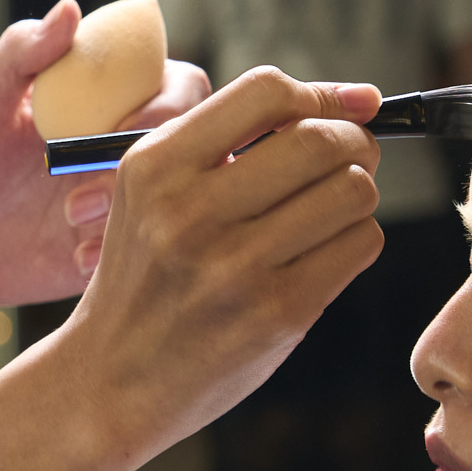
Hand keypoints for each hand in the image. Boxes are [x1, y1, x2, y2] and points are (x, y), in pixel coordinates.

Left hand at [0, 0, 209, 307]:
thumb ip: (20, 54)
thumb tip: (70, 8)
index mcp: (104, 96)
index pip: (178, 84)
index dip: (163, 107)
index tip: (113, 132)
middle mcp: (125, 143)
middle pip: (197, 144)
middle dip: (151, 165)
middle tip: (80, 185)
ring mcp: (123, 198)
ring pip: (182, 200)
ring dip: (140, 208)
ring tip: (69, 219)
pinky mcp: (113, 249)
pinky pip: (154, 251)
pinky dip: (121, 251)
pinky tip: (71, 254)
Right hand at [51, 67, 385, 453]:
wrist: (112, 380)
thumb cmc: (148, 275)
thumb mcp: (150, 194)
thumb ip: (228, 140)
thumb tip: (359, 100)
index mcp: (156, 167)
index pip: (266, 90)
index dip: (320, 94)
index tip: (342, 108)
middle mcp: (190, 211)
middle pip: (320, 139)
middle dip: (356, 142)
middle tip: (353, 158)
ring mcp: (235, 266)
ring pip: (351, 190)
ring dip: (357, 193)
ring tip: (331, 209)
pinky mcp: (277, 313)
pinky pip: (359, 244)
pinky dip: (355, 239)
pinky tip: (324, 251)